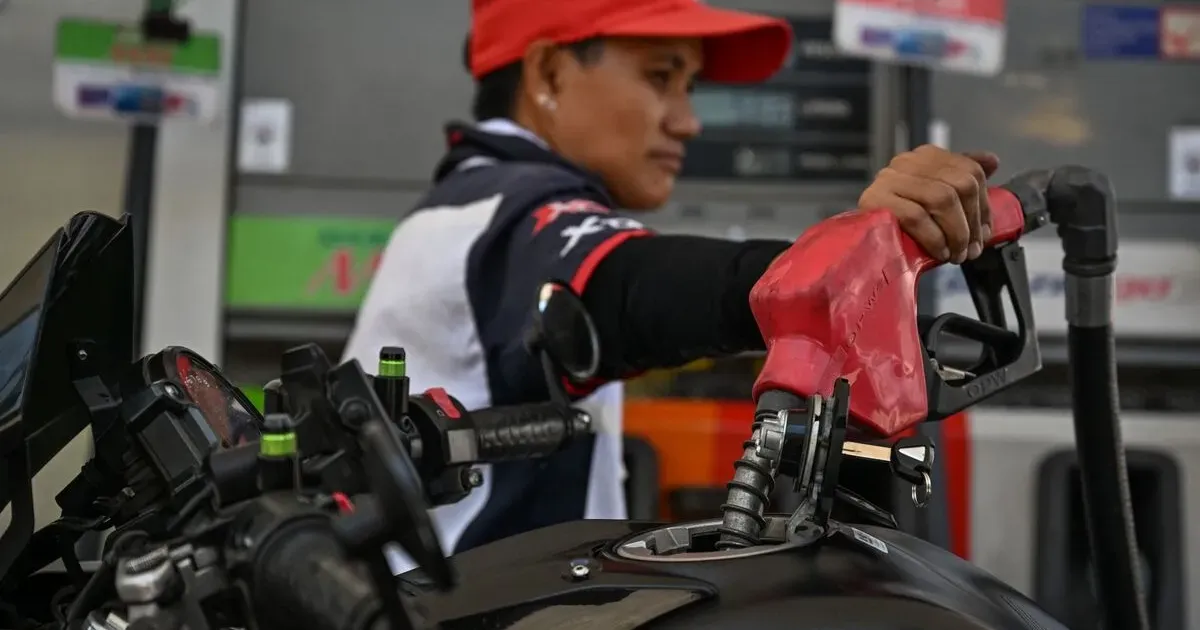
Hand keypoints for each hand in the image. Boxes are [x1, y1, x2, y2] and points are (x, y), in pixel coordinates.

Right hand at [859, 145, 999, 263]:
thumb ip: (962, 178)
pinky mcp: (874, 199)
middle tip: (970, 251)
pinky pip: (916, 216)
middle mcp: (908, 161)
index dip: (983, 207)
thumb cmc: (899, 222)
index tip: (984, 235)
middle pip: (960, 184)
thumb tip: (992, 161)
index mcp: (926, 157)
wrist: (856, 239)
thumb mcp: (935, 199)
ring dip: (956, 233)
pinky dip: (933, 238)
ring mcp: (889, 178)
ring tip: (955, 255)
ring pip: (942, 198)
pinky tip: (938, 252)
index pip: (970, 172)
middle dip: (971, 224)